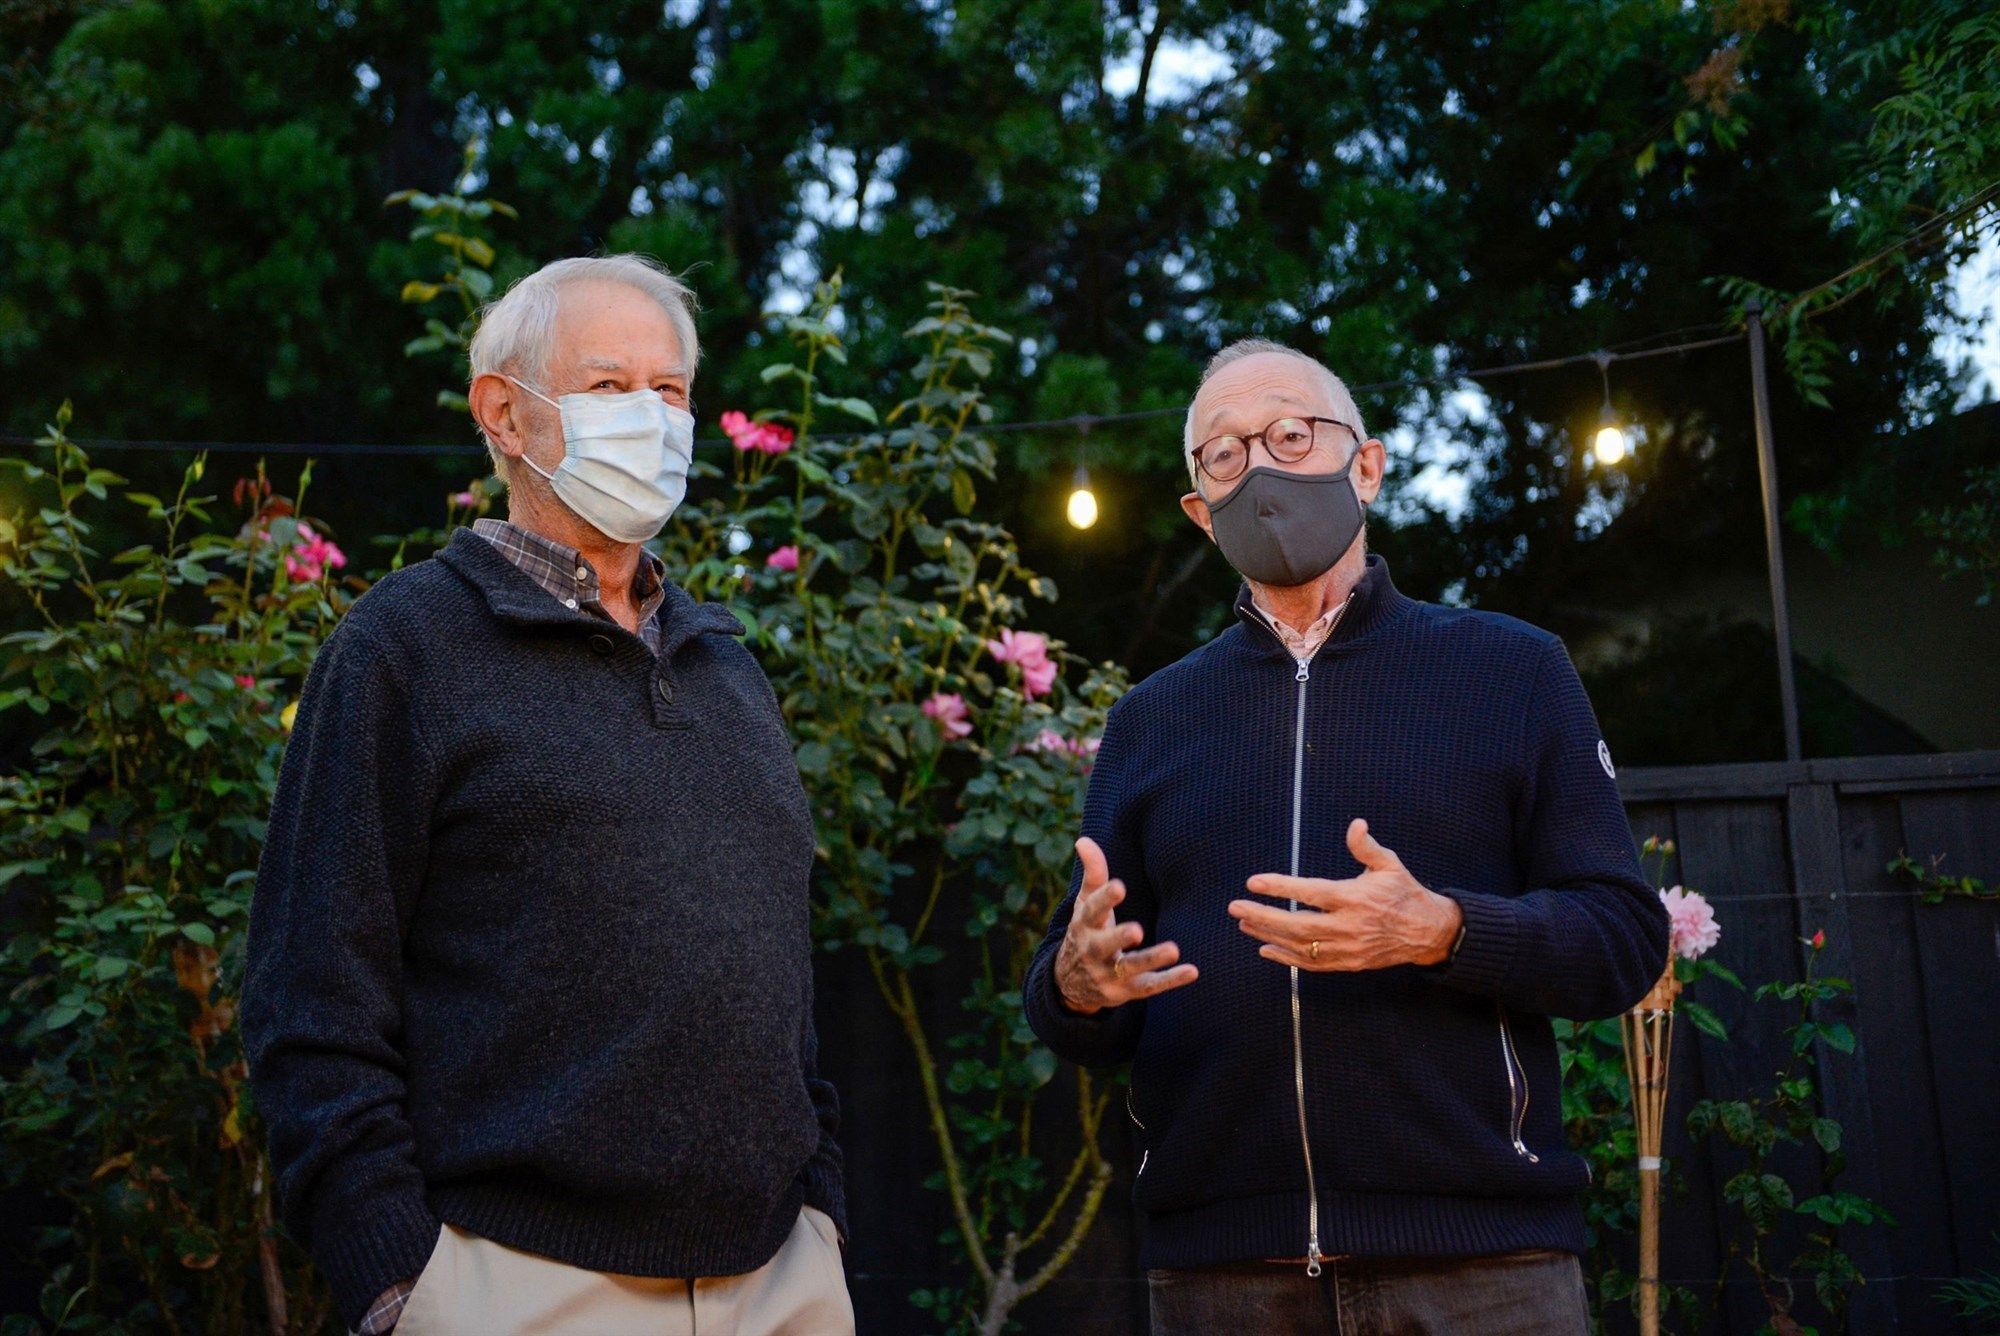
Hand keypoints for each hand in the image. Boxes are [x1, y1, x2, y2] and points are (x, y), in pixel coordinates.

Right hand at [1055, 837, 1198, 1012]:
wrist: (1070, 983)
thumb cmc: (1086, 931)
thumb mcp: (1085, 904)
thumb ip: (1093, 874)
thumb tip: (1083, 840)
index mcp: (1084, 925)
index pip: (1092, 911)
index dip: (1104, 899)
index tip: (1119, 886)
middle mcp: (1093, 951)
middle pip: (1104, 945)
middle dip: (1119, 937)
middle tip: (1136, 930)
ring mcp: (1108, 974)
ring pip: (1130, 968)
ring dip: (1151, 959)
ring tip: (1174, 949)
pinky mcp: (1126, 991)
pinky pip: (1149, 986)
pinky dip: (1170, 980)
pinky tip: (1192, 971)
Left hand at [1229, 818, 1462, 970]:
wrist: (1428, 932)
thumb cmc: (1404, 892)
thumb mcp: (1389, 864)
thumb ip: (1366, 846)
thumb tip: (1356, 824)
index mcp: (1355, 898)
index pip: (1311, 893)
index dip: (1280, 887)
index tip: (1253, 882)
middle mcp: (1349, 926)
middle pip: (1298, 925)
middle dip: (1263, 916)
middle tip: (1235, 907)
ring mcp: (1348, 948)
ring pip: (1301, 947)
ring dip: (1269, 936)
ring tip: (1244, 924)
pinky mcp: (1349, 963)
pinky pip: (1313, 965)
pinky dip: (1287, 959)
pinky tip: (1265, 949)